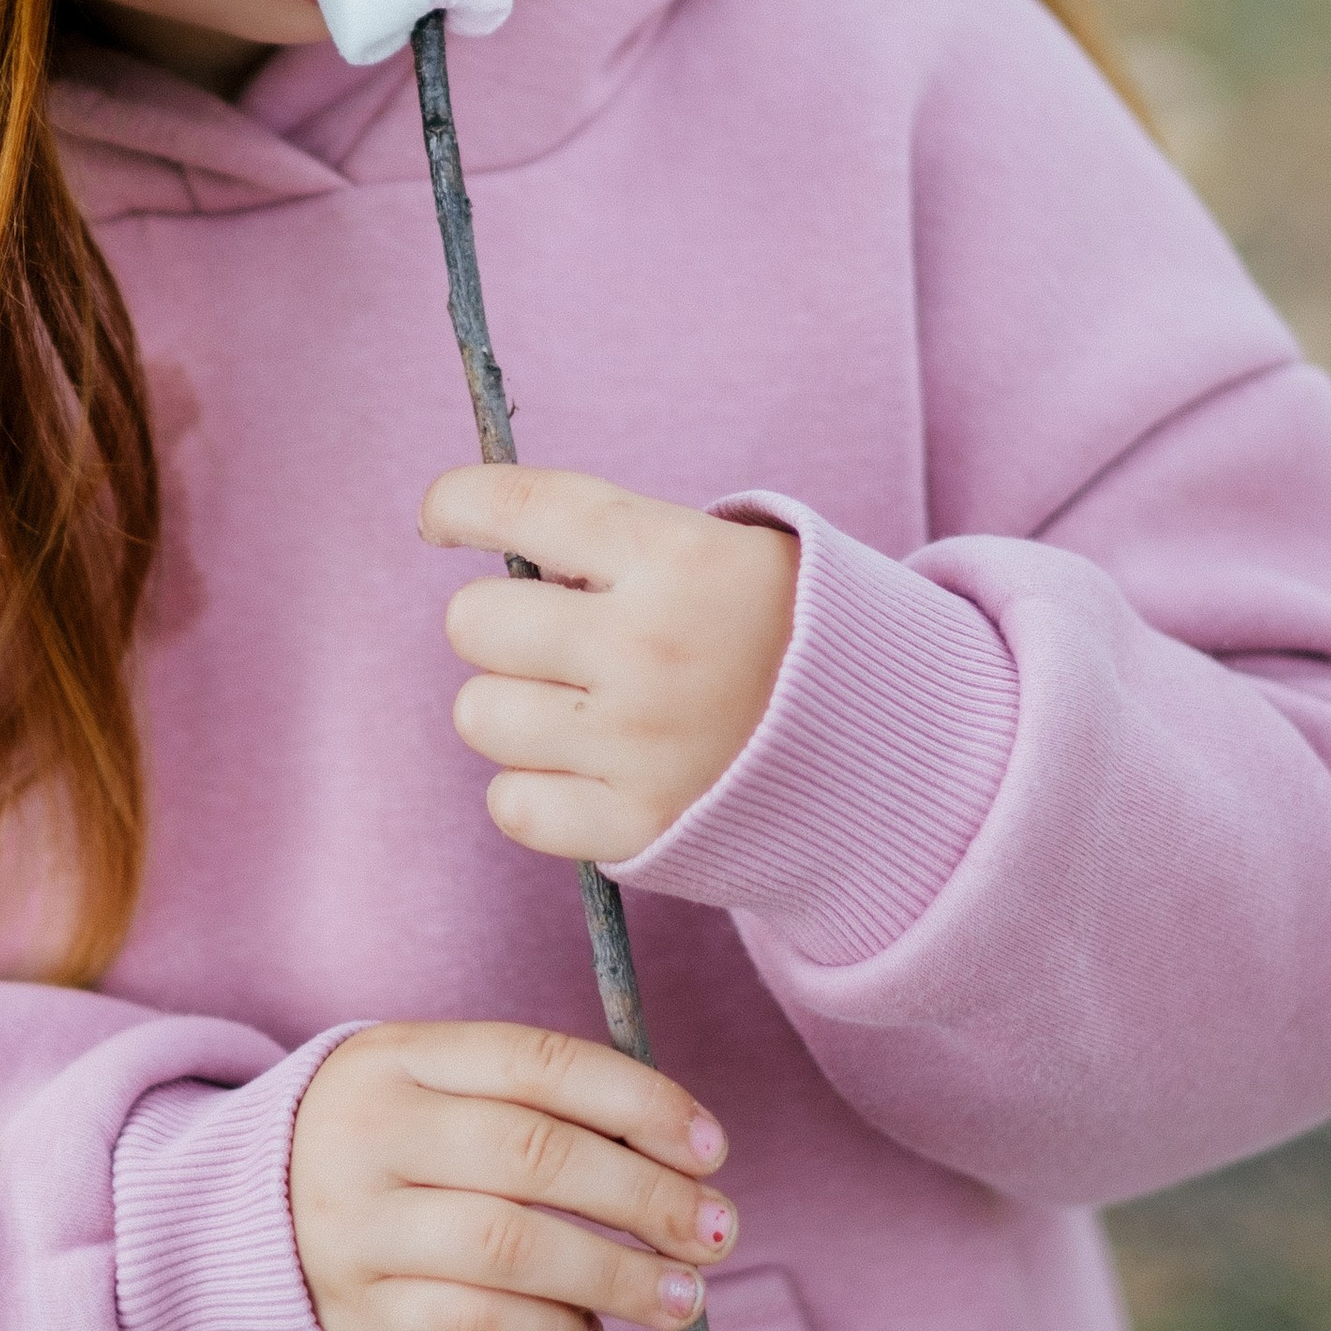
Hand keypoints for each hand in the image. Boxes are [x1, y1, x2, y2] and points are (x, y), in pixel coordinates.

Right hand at [290, 1018, 735, 1330]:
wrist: (251, 1223)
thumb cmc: (397, 1149)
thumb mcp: (437, 1092)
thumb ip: (538, 1105)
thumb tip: (685, 1156)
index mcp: (400, 1057)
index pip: (536, 1062)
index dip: (638, 1101)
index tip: (712, 1148)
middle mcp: (369, 1132)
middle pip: (531, 1156)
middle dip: (644, 1196)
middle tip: (718, 1232)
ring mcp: (355, 1225)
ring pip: (508, 1247)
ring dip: (616, 1275)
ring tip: (683, 1297)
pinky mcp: (358, 1311)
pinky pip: (474, 1327)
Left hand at [421, 466, 797, 862]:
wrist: (888, 744)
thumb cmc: (777, 630)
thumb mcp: (720, 550)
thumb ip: (611, 543)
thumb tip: (497, 551)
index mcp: (674, 556)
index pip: (519, 507)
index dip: (456, 503)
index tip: (441, 517)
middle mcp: (649, 647)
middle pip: (474, 622)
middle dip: (500, 623)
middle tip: (554, 638)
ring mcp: (641, 744)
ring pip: (478, 715)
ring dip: (512, 706)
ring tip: (577, 706)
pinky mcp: (637, 827)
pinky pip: (511, 806)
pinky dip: (532, 790)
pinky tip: (582, 768)